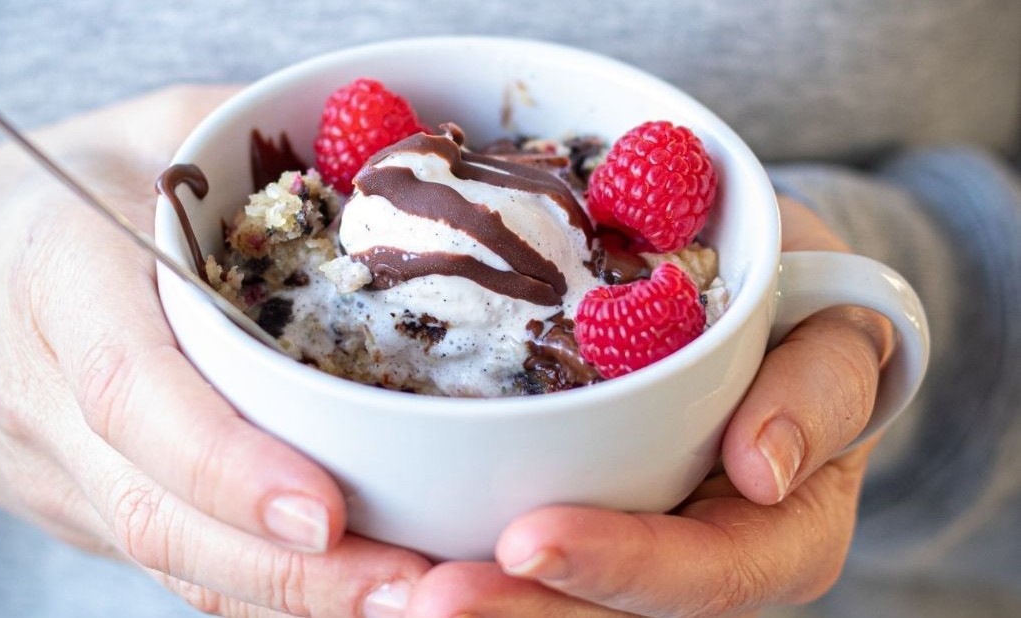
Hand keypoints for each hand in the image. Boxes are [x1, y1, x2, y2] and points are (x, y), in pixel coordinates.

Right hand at [0, 86, 429, 616]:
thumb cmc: (58, 198)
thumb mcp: (148, 132)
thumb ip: (253, 141)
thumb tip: (392, 160)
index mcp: (63, 281)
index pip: (131, 392)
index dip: (225, 463)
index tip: (326, 512)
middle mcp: (54, 399)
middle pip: (159, 515)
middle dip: (289, 573)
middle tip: (411, 588)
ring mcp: (67, 470)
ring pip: (173, 560)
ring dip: (293, 599)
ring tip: (411, 603)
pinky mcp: (94, 506)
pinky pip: (181, 562)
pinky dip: (270, 589)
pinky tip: (355, 594)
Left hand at [402, 197, 894, 616]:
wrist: (757, 297)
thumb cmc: (801, 309)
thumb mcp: (839, 330)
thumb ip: (823, 386)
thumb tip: (761, 469)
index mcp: (775, 533)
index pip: (704, 575)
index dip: (620, 568)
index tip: (527, 539)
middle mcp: (697, 558)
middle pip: (609, 614)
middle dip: (519, 612)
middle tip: (425, 597)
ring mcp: (633, 545)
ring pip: (553, 600)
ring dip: (478, 600)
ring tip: (389, 587)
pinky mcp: (579, 513)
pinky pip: (516, 556)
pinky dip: (452, 555)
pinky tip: (385, 558)